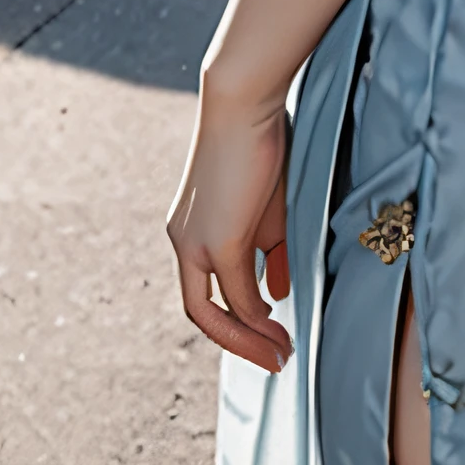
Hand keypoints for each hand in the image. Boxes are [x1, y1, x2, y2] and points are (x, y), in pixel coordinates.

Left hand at [166, 70, 292, 372]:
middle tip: (275, 360)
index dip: (234, 320)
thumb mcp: (267, 211)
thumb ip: (270, 254)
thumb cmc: (258, 147)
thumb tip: (276, 293)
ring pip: (213, 312)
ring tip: (281, 354)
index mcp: (189, 232)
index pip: (206, 291)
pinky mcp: (218, 240)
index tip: (268, 334)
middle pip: (201, 313)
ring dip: (249, 339)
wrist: (244, 104)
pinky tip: (278, 327)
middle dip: (239, 343)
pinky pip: (237, 293)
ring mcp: (195, 243)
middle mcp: (183, 242)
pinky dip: (255, 317)